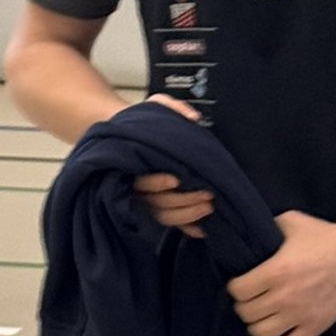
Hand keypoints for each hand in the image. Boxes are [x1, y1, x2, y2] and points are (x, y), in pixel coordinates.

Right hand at [132, 94, 211, 236]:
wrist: (126, 137)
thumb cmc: (143, 123)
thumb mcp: (154, 106)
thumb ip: (172, 108)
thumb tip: (192, 118)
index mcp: (132, 165)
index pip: (141, 180)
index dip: (157, 182)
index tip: (176, 179)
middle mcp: (135, 188)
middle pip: (156, 202)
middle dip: (182, 200)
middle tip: (207, 194)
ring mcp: (143, 202)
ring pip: (163, 216)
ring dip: (187, 214)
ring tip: (209, 207)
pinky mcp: (154, 209)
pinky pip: (169, 223)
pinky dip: (185, 228)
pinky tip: (202, 229)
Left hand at [227, 211, 335, 335]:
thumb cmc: (327, 235)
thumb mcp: (293, 221)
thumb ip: (269, 228)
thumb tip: (253, 232)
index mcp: (276, 271)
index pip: (238, 291)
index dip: (236, 287)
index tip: (241, 284)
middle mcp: (284, 296)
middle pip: (246, 314)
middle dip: (244, 306)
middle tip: (251, 300)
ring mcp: (300, 314)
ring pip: (261, 333)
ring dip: (257, 326)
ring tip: (262, 317)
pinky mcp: (315, 326)